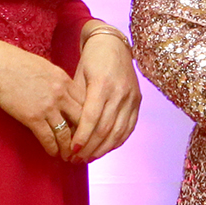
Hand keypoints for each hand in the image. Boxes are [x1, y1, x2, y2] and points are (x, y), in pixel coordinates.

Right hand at [0, 42, 84, 158]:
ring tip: (68, 156)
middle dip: (83, 135)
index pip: (85, 103)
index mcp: (65, 81)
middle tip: (82, 146)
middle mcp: (61, 94)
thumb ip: (58, 81)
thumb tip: (64, 91)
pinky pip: (48, 138)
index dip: (88, 118)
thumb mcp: (46, 67)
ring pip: (66, 133)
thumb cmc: (18, 63)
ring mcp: (48, 107)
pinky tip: (53, 153)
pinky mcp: (33, 117)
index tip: (86, 127)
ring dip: (68, 147)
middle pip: (81, 120)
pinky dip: (52, 148)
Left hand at [66, 31, 140, 161]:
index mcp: (102, 84)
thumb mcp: (79, 76)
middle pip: (105, 129)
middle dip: (90, 148)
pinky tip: (105, 149)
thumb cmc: (91, 60)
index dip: (82, 137)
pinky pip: (128, 127)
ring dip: (103, 149)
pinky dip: (117, 141)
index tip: (72, 150)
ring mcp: (131, 98)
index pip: (92, 118)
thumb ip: (77, 101)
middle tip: (76, 160)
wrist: (113, 44)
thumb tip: (68, 129)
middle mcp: (120, 92)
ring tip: (88, 159)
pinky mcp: (137, 101)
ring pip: (118, 132)